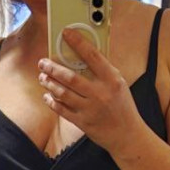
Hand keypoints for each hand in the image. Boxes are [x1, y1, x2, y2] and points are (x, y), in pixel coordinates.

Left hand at [36, 28, 140, 154]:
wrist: (127, 135)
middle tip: (43, 62)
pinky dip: (52, 102)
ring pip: (63, 93)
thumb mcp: (119, 84)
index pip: (92, 56)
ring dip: (50, 84)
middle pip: (70, 77)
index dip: (78, 42)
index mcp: (111, 80)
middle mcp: (100, 93)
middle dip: (53, 68)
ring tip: (43, 77)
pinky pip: (62, 110)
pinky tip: (47, 96)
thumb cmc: (123, 107)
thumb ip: (103, 71)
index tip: (66, 33)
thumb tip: (83, 55)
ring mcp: (90, 109)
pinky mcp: (83, 123)